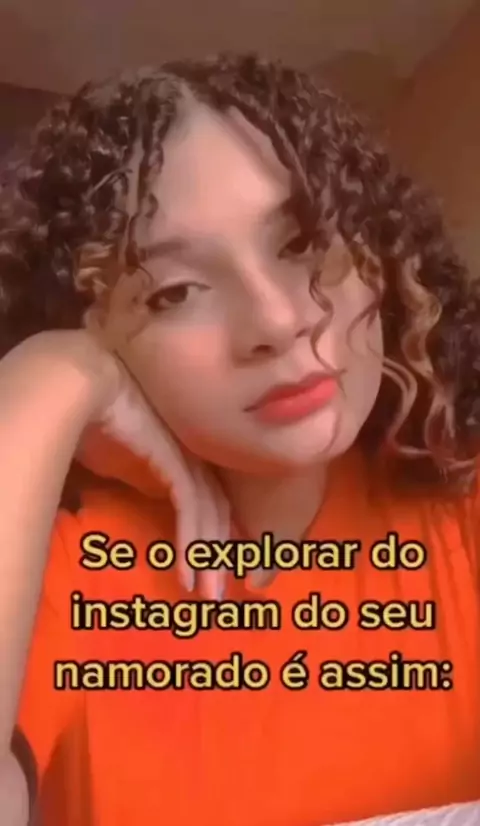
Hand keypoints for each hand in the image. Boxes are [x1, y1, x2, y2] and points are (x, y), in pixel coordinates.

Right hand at [85, 270, 230, 598]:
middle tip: (217, 596)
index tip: (211, 567)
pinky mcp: (178, 463)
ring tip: (208, 597)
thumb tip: (142, 498)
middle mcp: (196, 456)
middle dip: (218, 557)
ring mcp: (191, 457)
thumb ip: (141, 478)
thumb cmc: (99, 416)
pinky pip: (193, 512)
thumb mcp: (124, 459)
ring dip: (208, 560)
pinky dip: (192, 546)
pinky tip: (189, 575)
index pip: (211, 500)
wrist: (88, 382)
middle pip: (219, 513)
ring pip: (211, 518)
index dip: (213, 535)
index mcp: (187, 453)